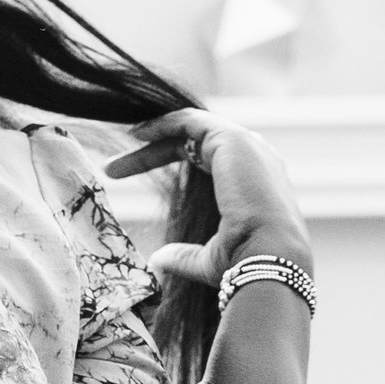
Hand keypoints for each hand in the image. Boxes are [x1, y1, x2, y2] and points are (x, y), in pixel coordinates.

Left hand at [105, 107, 312, 299]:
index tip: (131, 174)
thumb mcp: (208, 259)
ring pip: (189, 130)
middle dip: (152, 153)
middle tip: (114, 170)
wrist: (270, 258)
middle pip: (193, 143)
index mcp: (252, 181)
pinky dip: (162, 124)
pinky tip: (136, 135)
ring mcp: (245, 145)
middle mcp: (253, 157)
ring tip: (116, 161)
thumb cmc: (246, 263)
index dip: (166, 163)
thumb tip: (158, 261)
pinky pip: (190, 120)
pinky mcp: (232, 139)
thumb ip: (183, 256)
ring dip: (151, 138)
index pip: (203, 162)